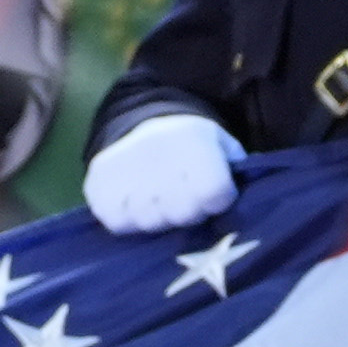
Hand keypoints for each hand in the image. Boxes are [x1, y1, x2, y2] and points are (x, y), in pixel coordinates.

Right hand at [77, 113, 241, 237]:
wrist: (141, 123)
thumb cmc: (192, 145)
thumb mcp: (223, 146)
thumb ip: (238, 171)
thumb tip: (249, 198)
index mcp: (194, 145)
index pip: (215, 194)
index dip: (217, 200)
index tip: (213, 193)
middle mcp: (157, 156)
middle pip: (182, 213)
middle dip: (187, 213)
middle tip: (183, 199)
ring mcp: (124, 172)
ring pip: (149, 222)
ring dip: (157, 219)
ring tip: (158, 201)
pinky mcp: (98, 186)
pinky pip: (118, 224)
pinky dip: (129, 221)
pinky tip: (135, 204)